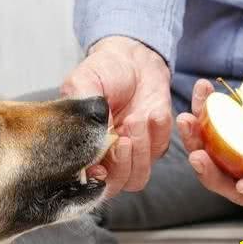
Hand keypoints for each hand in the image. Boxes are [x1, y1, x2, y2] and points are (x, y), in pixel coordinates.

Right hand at [61, 36, 171, 196]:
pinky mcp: (155, 143)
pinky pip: (160, 151)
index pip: (85, 179)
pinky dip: (159, 133)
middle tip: (123, 139)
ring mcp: (132, 153)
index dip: (92, 181)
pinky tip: (154, 112)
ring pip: (138, 177)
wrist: (132, 58)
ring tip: (137, 118)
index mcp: (83, 147)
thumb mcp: (82, 83)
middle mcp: (106, 156)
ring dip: (140, 151)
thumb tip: (93, 141)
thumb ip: (82, 112)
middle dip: (121, 164)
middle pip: (114, 185)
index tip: (99, 168)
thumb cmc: (103, 70)